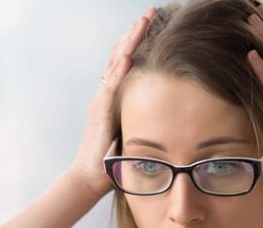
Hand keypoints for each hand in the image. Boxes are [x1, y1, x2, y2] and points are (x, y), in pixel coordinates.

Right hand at [68, 6, 156, 197]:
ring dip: (129, 42)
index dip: (139, 41)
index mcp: (114, 95)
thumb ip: (145, 118)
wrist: (90, 177)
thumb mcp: (133, 131)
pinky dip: (119, 69)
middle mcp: (105, 92)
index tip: (155, 23)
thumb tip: (172, 114)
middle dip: (136, 32)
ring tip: (142, 22)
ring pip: (115, 63)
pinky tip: (128, 55)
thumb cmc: (113, 159)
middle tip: (151, 12)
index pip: (126, 60)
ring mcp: (101, 100)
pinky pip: (110, 86)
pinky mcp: (101, 112)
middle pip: (120, 53)